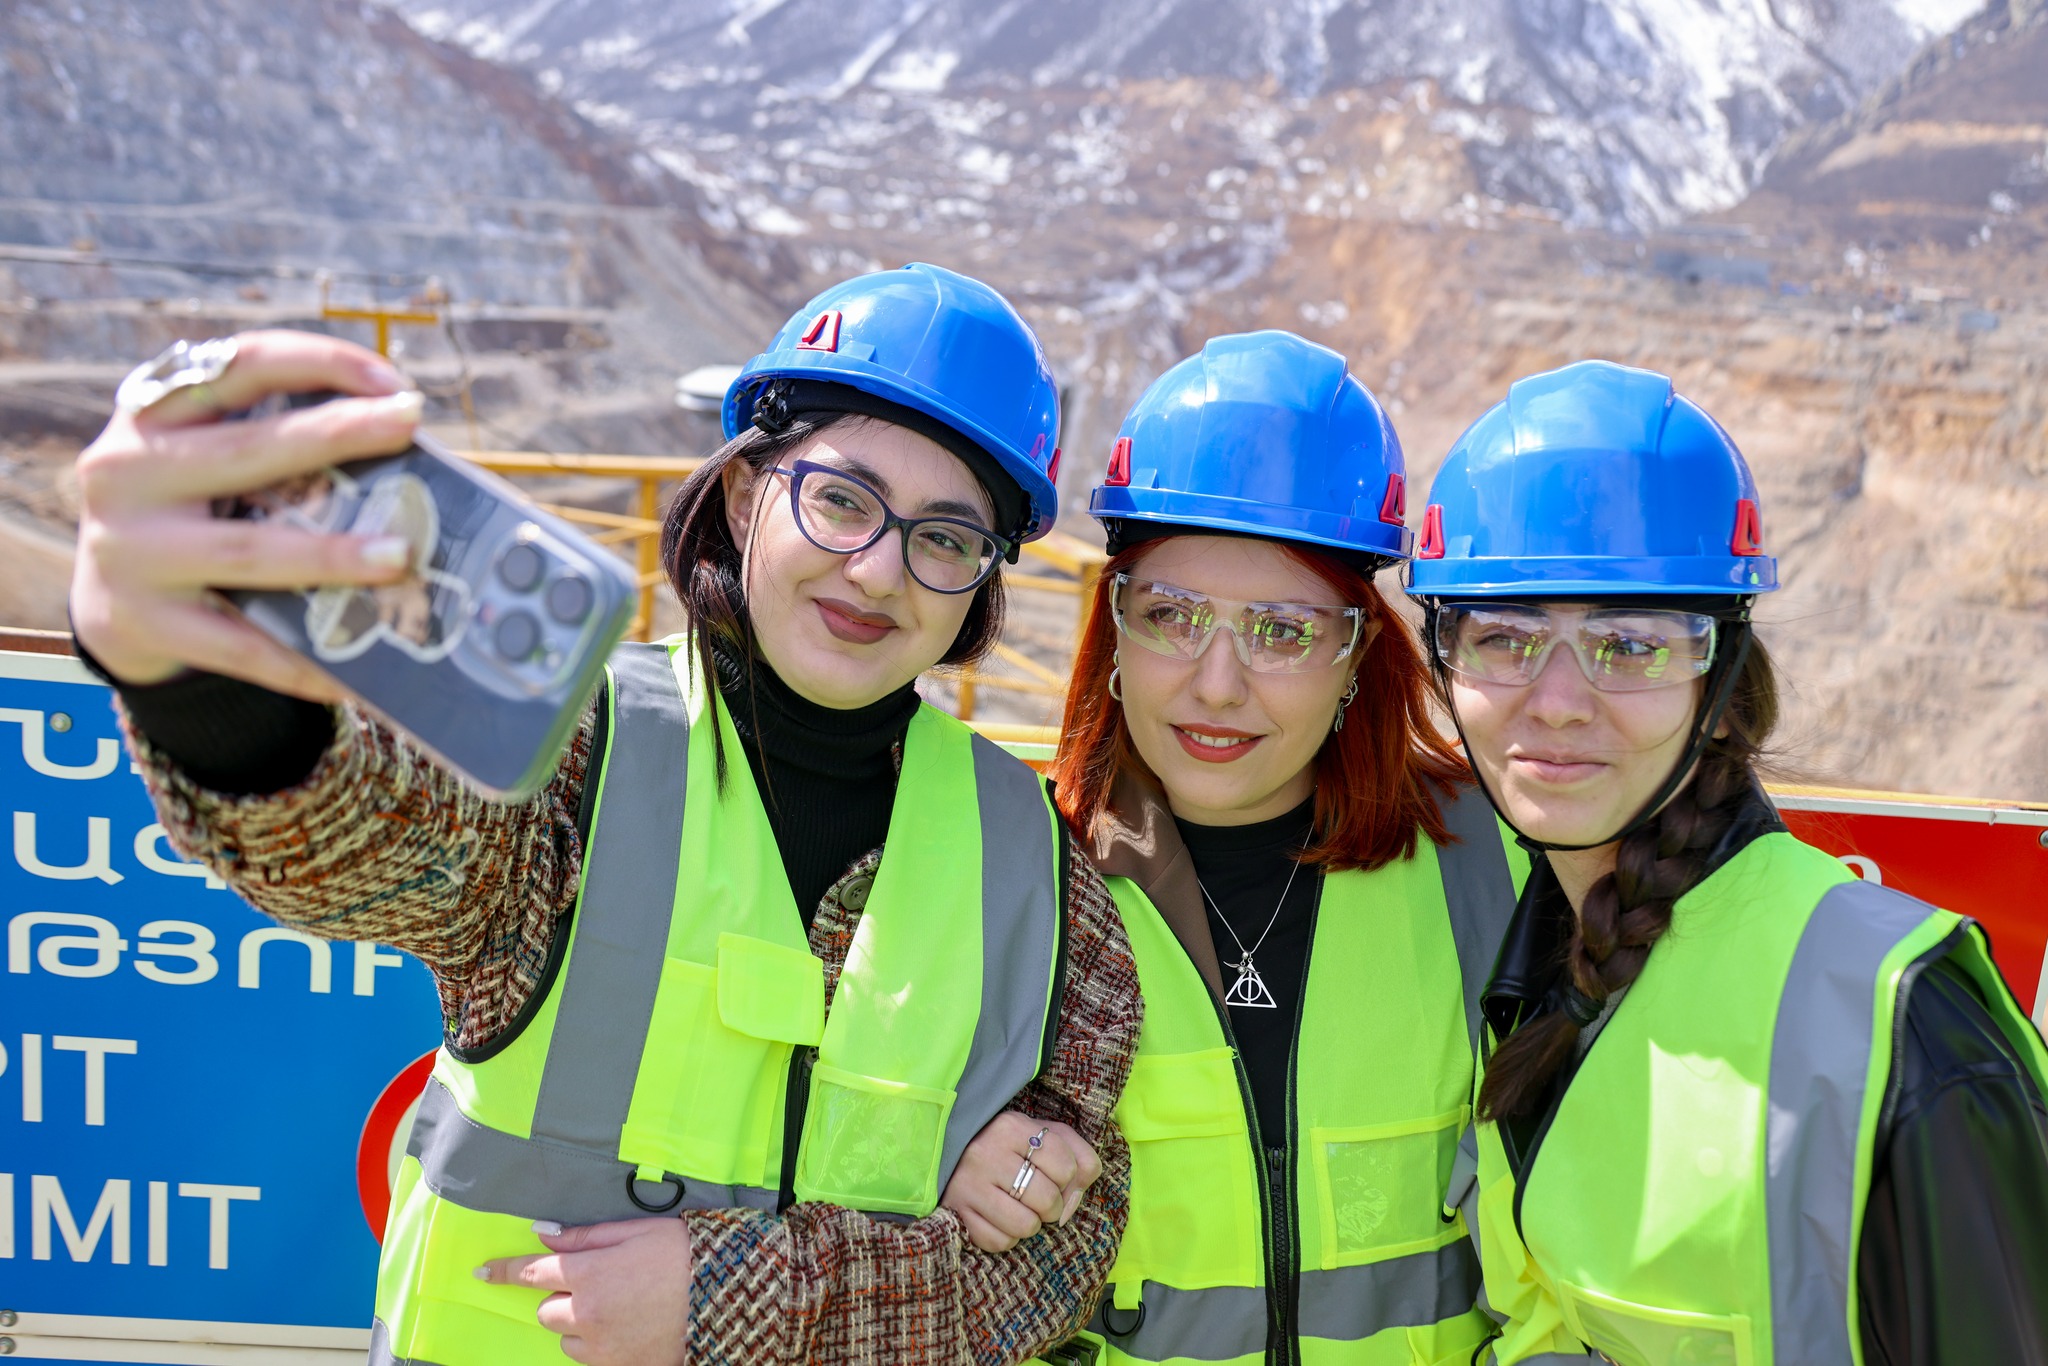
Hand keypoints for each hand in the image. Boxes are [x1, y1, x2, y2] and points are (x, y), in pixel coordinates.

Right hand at [70, 330, 424, 698]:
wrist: (110, 605)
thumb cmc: (191, 513)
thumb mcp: (205, 460)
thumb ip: (271, 444)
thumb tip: (404, 456)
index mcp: (152, 416)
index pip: (236, 366)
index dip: (316, 362)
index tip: (391, 380)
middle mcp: (127, 473)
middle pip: (246, 450)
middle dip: (338, 434)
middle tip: (409, 424)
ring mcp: (129, 550)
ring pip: (246, 550)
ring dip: (330, 554)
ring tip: (400, 556)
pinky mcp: (141, 622)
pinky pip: (238, 645)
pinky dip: (302, 660)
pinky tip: (357, 676)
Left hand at [475, 1217, 691, 1365]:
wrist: (728, 1294)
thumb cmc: (683, 1253)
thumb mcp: (634, 1230)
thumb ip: (582, 1236)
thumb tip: (540, 1233)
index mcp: (588, 1274)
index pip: (531, 1272)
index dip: (504, 1271)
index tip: (483, 1272)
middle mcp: (587, 1315)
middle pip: (546, 1311)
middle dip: (560, 1296)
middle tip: (596, 1282)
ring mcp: (603, 1347)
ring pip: (566, 1338)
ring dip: (578, 1324)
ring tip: (617, 1307)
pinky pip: (590, 1358)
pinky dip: (598, 1344)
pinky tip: (626, 1327)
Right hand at [941, 1112, 1101, 1252]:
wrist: (947, 1150)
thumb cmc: (1008, 1146)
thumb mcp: (1043, 1135)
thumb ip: (1077, 1154)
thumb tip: (1081, 1190)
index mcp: (1012, 1127)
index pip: (1066, 1167)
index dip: (1068, 1179)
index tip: (1054, 1176)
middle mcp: (987, 1153)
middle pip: (1048, 1200)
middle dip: (1051, 1206)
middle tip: (1037, 1197)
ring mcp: (968, 1185)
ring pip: (1025, 1226)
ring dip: (1029, 1223)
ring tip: (1019, 1208)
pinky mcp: (955, 1212)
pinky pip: (999, 1242)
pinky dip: (1006, 1237)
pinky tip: (999, 1218)